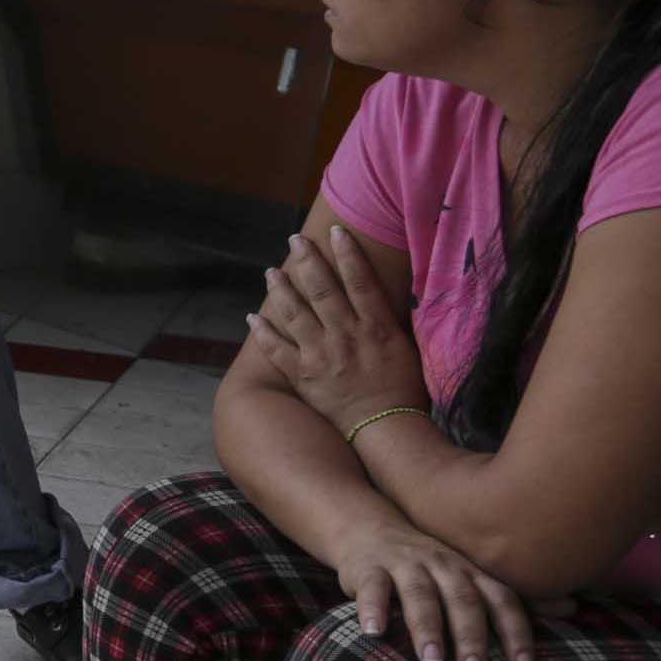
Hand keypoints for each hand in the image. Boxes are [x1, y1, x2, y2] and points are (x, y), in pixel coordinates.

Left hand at [250, 225, 429, 434]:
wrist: (386, 428)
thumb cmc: (403, 391)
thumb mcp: (408, 350)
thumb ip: (391, 322)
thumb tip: (385, 296)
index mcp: (376, 327)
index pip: (360, 281)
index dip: (347, 253)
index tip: (336, 231)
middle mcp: (347, 336)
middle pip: (322, 289)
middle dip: (307, 260)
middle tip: (295, 240)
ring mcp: (321, 355)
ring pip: (295, 313)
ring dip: (280, 289)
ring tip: (270, 272)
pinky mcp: (303, 375)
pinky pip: (276, 350)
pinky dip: (262, 332)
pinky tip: (252, 317)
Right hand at [334, 519, 535, 660]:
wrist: (368, 529)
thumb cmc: (427, 565)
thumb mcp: (471, 577)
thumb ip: (511, 598)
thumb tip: (573, 607)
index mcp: (471, 572)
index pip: (501, 600)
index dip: (514, 631)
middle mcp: (443, 565)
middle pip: (462, 599)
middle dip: (471, 635)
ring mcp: (404, 564)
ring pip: (419, 593)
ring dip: (426, 625)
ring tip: (431, 658)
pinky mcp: (368, 568)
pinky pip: (372, 587)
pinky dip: (372, 609)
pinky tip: (373, 632)